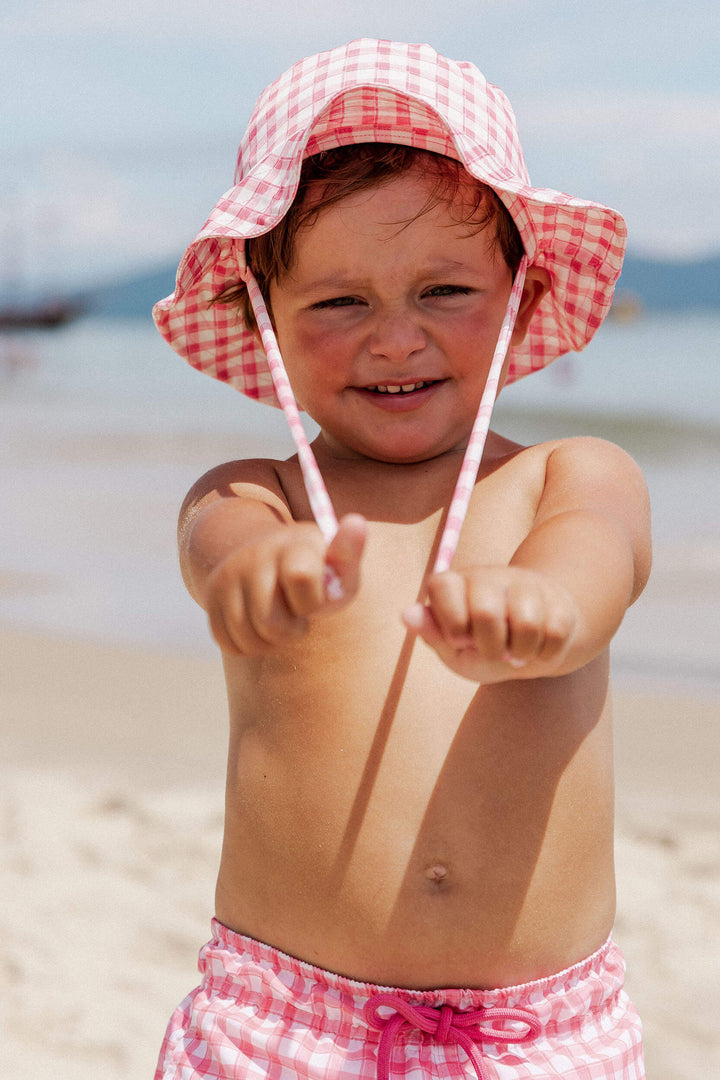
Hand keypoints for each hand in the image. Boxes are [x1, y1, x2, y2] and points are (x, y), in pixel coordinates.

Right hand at [204, 514, 365, 654]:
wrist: (265, 555)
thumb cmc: (315, 571)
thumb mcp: (338, 566)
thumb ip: (349, 553)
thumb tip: (356, 521)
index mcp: (292, 545)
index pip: (301, 577)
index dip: (312, 602)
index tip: (315, 597)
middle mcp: (254, 556)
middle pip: (272, 622)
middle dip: (293, 631)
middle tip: (297, 615)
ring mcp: (228, 577)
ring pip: (249, 638)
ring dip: (271, 642)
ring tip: (280, 621)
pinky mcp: (210, 598)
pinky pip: (230, 645)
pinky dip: (249, 646)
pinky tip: (259, 627)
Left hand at [403, 565, 578, 680]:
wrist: (532, 643)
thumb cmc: (482, 647)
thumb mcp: (454, 650)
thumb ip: (433, 635)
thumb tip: (407, 614)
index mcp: (455, 584)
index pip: (443, 587)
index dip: (451, 623)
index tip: (459, 640)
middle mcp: (488, 576)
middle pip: (486, 612)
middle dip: (489, 647)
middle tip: (492, 652)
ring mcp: (525, 584)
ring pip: (526, 623)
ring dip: (520, 653)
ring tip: (515, 653)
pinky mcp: (558, 600)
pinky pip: (555, 633)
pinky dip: (546, 654)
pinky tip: (538, 648)